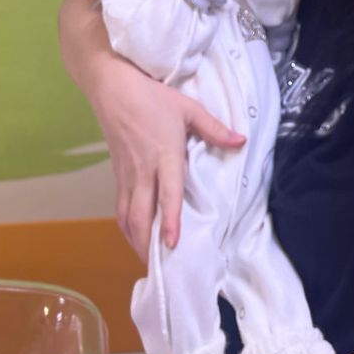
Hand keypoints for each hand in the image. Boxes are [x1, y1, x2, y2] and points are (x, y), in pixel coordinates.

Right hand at [93, 64, 242, 251]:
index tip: (172, 243)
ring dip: (135, 240)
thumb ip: (215, 129)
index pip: (167, 194)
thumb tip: (241, 140)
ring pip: (126, 215)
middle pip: (140, 214)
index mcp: (163, 155)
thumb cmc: (151, 96)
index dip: (168, 220)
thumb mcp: (188, 108)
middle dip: (148, 243)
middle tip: (159, 267)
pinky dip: (126, 225)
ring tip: (147, 260)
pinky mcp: (117, 173)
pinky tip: (134, 236)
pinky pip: (119, 206)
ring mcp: (127, 174)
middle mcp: (143, 170)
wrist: (111, 86)